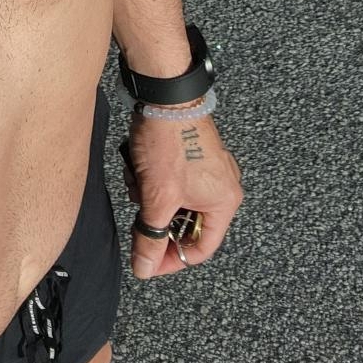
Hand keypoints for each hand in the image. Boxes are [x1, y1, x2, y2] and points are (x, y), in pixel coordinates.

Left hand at [119, 110, 243, 278]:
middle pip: (187, 224)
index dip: (172, 259)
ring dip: (152, 198)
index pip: (201, 248)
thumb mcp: (157, 198)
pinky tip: (138, 168)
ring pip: (176, 202)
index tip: (148, 262)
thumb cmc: (169, 143)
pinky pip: (173, 181)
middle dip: (157, 219)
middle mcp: (223, 186)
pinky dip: (154, 181)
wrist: (164, 94)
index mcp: (224, 202)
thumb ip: (150, 238)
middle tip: (139, 213)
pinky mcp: (191, 153)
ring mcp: (208, 168)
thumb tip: (144, 269)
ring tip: (138, 182)